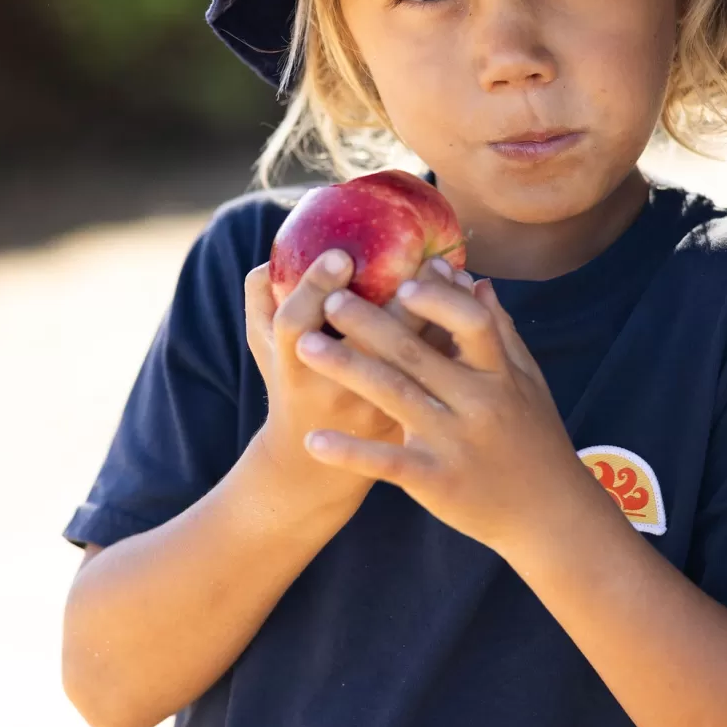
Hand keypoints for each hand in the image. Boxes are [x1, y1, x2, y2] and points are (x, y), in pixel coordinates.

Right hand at [244, 248, 473, 497]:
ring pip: (412, 362)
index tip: (341, 255)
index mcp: (293, 369)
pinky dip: (454, 338)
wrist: (313, 472)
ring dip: (434, 315)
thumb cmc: (292, 388)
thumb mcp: (266, 349)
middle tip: (417, 254)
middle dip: (394, 299)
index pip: (296, 324)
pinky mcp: (410, 424)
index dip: (315, 289)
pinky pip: (438, 377)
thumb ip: (262, 301)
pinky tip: (464, 300)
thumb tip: (272, 259)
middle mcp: (334, 393)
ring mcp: (375, 412)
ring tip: (445, 269)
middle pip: (366, 346)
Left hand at [293, 274, 590, 551]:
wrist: (548, 516)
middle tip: (331, 299)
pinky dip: (350, 451)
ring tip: (304, 345)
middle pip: (418, 356)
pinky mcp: (435, 481)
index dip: (438, 300)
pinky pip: (387, 462)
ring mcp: (455, 444)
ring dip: (348, 368)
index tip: (402, 281)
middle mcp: (478, 405)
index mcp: (501, 376)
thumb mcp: (529, 384)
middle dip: (371, 323)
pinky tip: (314, 439)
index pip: (472, 324)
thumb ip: (501, 333)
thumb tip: (475, 281)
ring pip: (395, 398)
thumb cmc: (535, 440)